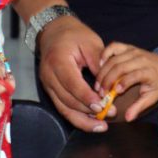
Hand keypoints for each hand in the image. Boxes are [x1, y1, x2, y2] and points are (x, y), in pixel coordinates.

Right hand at [37, 16, 106, 131]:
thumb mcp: (90, 43)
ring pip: (64, 109)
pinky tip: (91, 121)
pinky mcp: (51, 90)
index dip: (87, 97)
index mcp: (58, 61)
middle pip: (67, 100)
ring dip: (83, 120)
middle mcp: (49, 75)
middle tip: (108, 115)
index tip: (102, 105)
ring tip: (101, 126)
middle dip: (88, 112)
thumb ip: (100, 64)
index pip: (72, 84)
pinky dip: (77, 116)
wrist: (54, 31)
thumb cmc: (74, 35)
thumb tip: (110, 85)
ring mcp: (48, 84)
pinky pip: (63, 107)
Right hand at [94, 42, 157, 121]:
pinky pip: (114, 46)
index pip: (135, 75)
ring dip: (103, 71)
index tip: (114, 93)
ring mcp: (134, 51)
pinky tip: (99, 65)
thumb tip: (128, 118)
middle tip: (100, 92)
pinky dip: (105, 53)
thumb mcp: (153, 97)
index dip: (123, 83)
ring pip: (114, 59)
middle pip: (120, 67)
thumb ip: (139, 106)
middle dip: (108, 80)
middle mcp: (141, 59)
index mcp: (150, 71)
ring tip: (97, 84)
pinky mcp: (128, 47)